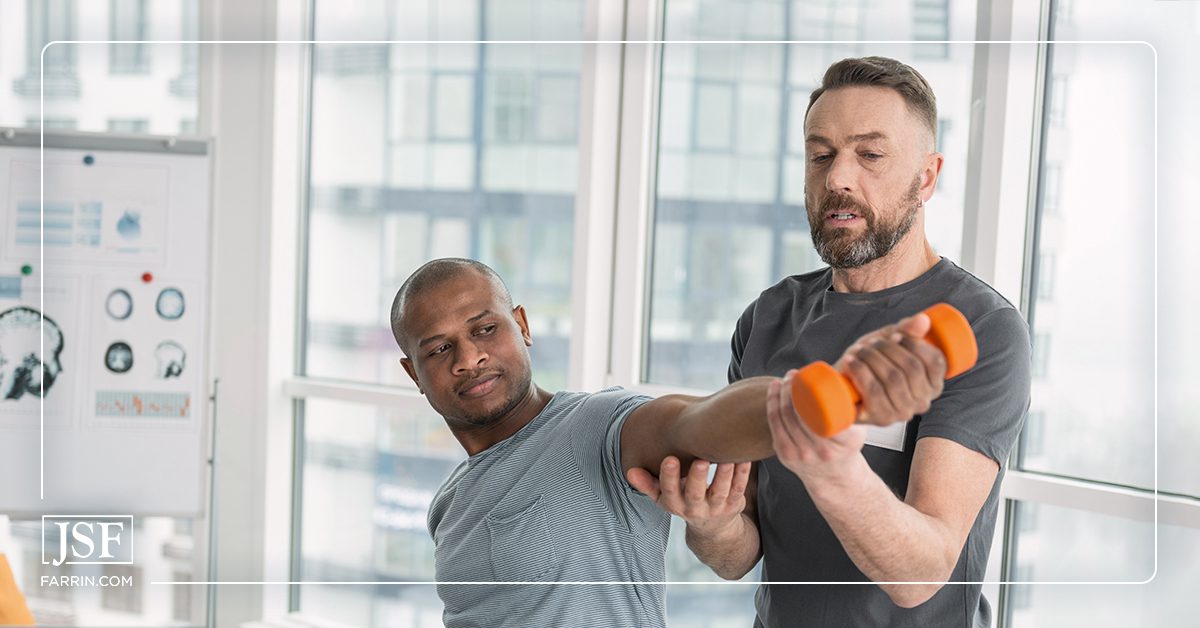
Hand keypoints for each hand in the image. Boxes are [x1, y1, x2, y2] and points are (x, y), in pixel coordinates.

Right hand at [627, 456, 750, 534]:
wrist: (713, 528)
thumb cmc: (684, 501)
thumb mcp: (664, 497)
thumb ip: (647, 483)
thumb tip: (630, 471)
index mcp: (675, 504)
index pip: (669, 492)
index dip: (669, 477)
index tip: (668, 459)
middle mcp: (695, 508)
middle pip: (695, 494)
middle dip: (697, 478)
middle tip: (700, 460)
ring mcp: (716, 508)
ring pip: (721, 491)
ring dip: (724, 474)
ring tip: (726, 458)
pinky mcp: (735, 504)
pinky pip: (739, 489)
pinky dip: (742, 474)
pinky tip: (743, 458)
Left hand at [769, 375, 865, 479]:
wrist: (835, 477)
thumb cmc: (845, 448)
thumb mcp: (858, 430)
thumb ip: (853, 409)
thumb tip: (844, 378)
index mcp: (843, 442)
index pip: (824, 412)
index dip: (809, 390)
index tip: (806, 376)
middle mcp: (821, 450)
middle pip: (799, 412)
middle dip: (792, 388)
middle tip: (793, 374)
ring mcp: (801, 454)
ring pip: (784, 416)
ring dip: (780, 394)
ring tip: (784, 380)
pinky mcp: (785, 454)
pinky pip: (774, 424)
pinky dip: (771, 404)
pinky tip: (774, 392)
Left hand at [834, 312, 947, 426]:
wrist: (843, 393)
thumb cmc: (872, 365)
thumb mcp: (890, 343)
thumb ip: (907, 330)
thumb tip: (923, 320)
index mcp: (933, 383)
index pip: (936, 362)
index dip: (915, 344)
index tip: (895, 335)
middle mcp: (923, 401)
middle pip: (912, 368)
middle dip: (888, 348)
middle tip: (872, 342)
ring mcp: (903, 412)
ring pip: (893, 378)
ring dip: (872, 358)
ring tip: (858, 350)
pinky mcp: (882, 418)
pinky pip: (875, 392)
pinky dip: (860, 372)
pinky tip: (851, 361)